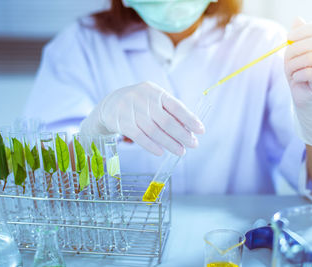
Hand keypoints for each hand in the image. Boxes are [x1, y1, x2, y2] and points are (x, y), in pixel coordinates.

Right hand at [81, 81, 204, 155]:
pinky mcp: (121, 122)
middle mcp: (144, 98)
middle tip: (193, 145)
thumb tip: (190, 129)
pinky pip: (139, 137)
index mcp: (156, 92)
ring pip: (154, 131)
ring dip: (169, 143)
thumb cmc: (140, 105)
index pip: (176, 106)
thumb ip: (170, 113)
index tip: (201, 130)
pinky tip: (161, 152)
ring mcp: (131, 110)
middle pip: (166, 121)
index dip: (190, 119)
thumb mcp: (154, 102)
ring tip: (181, 151)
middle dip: (182, 134)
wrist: (110, 104)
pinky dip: (151, 146)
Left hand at [285, 17, 311, 106]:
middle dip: (294, 50)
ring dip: (293, 66)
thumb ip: (296, 37)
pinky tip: (298, 79)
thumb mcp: (294, 53)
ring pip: (310, 58)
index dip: (305, 30)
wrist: (304, 95)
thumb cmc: (299, 71)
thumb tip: (297, 19)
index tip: (289, 37)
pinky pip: (308, 73)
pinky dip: (297, 76)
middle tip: (287, 60)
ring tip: (292, 71)